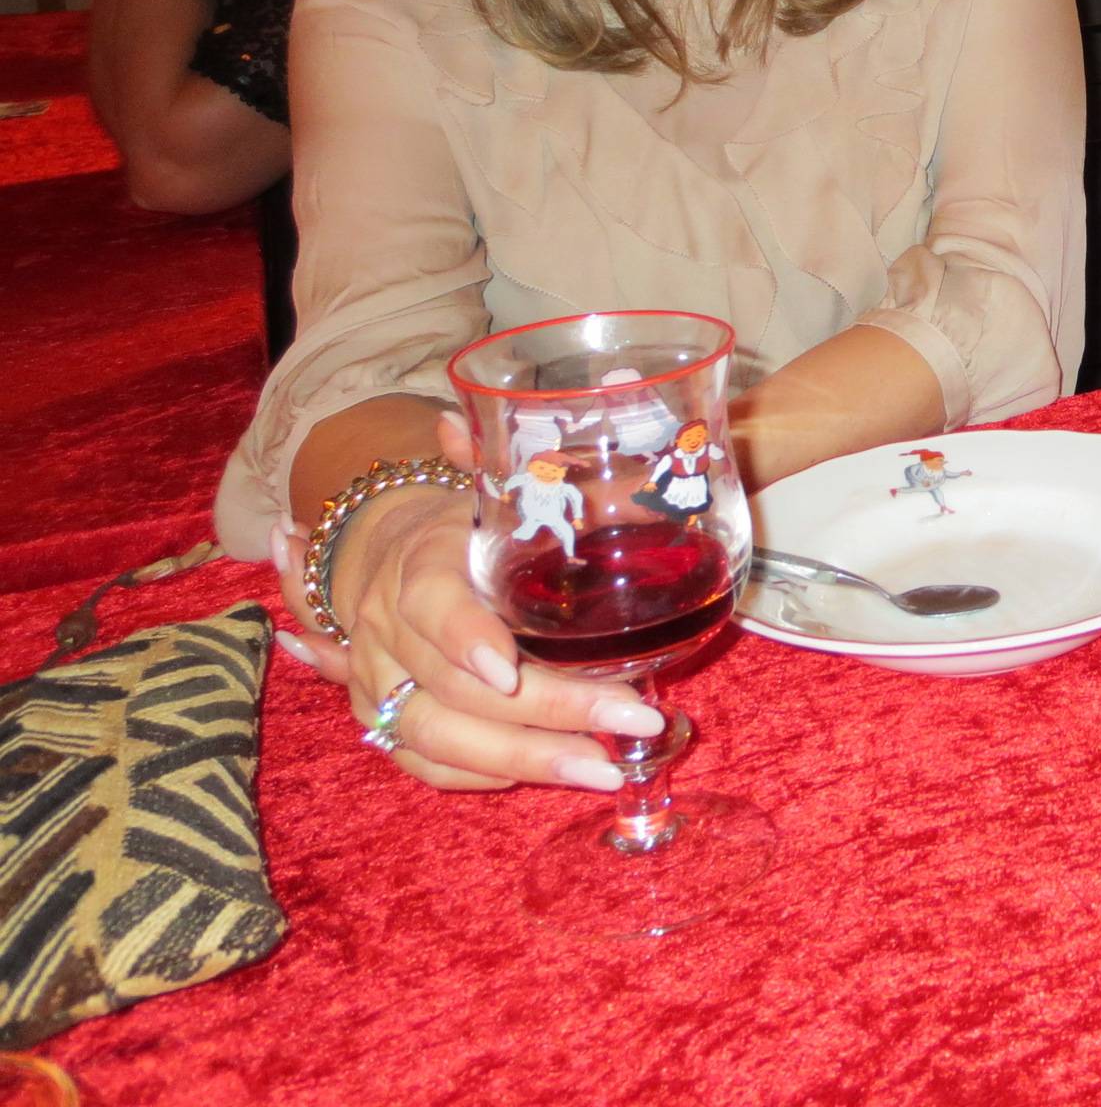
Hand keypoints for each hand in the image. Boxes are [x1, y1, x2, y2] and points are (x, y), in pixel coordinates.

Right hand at [268, 482, 661, 795]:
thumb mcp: (492, 489)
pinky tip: (552, 776)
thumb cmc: (459, 523)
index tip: (509, 670)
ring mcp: (375, 681)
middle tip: (632, 718)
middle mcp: (384, 628)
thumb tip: (577, 417)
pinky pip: (424, 763)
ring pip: (437, 735)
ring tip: (605, 769)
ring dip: (526, 760)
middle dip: (549, 710)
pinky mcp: (378, 720)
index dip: (465, 638)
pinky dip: (485, 777)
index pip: (431, 605)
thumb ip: (533, 468)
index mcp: (419, 563)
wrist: (380, 554)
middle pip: (455, 685)